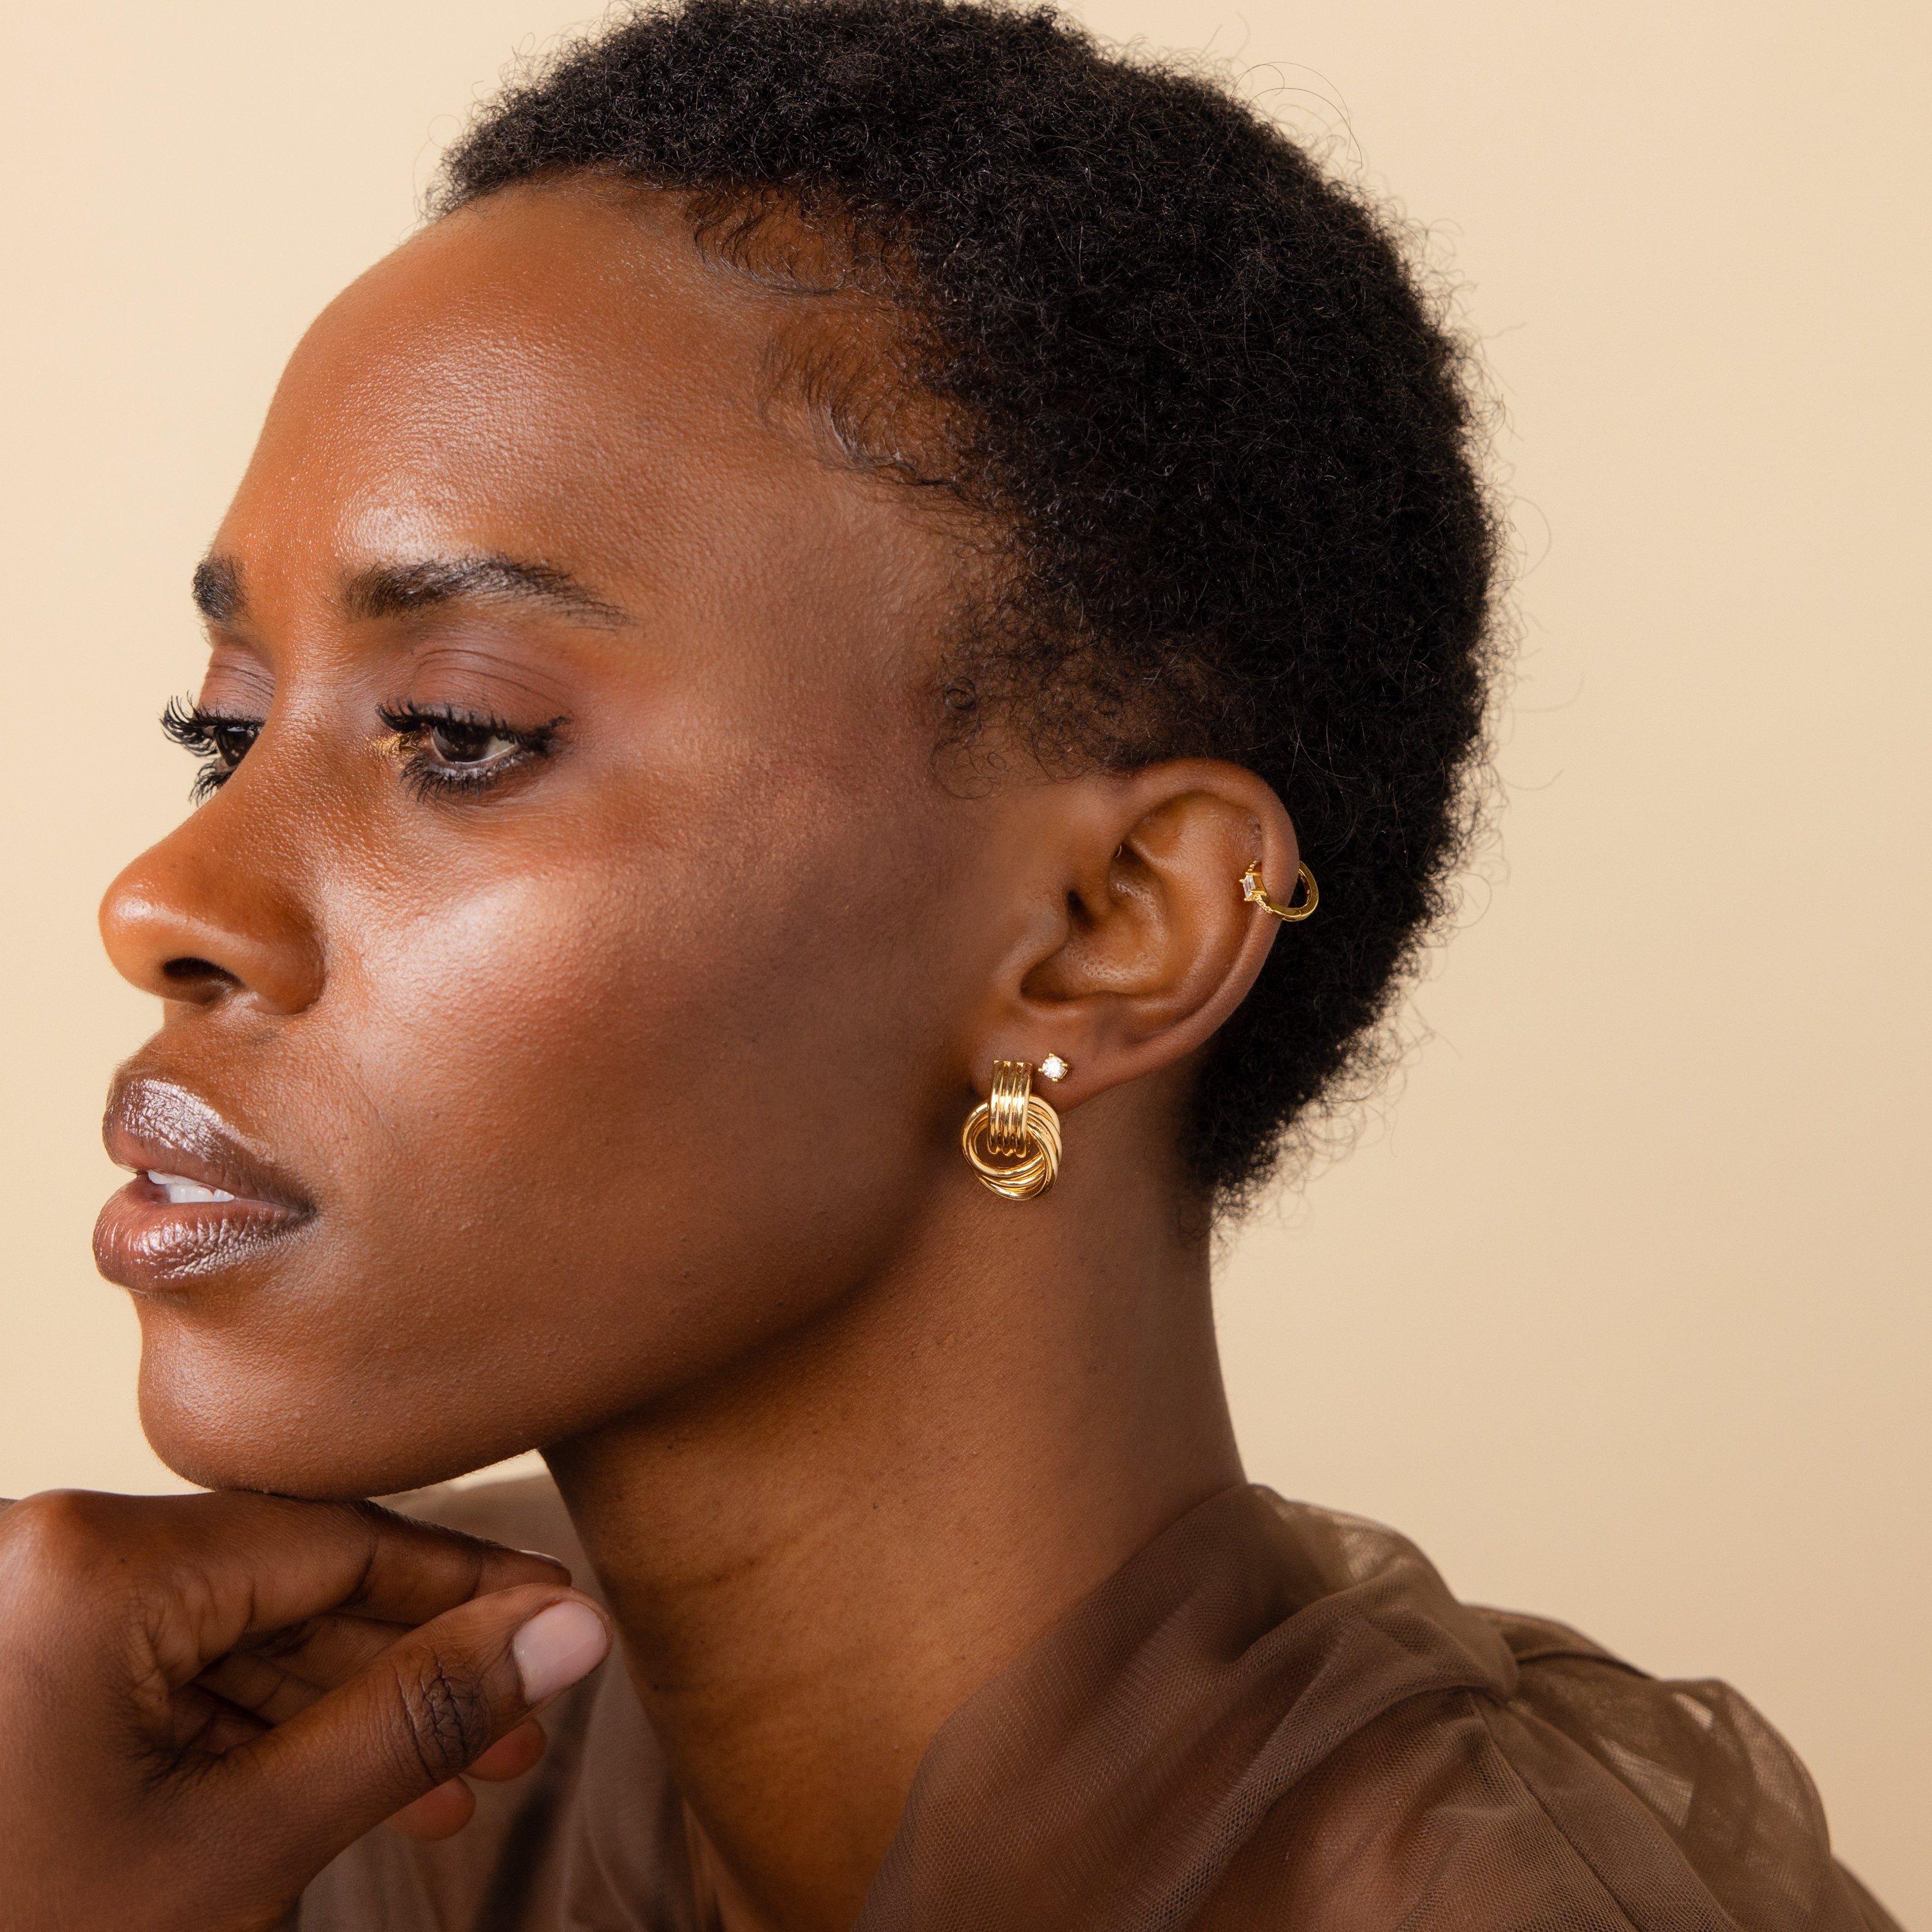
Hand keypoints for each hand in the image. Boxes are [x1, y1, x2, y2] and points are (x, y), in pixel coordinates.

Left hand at [0, 1487, 611, 1930]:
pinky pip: (156, 1673)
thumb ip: (416, 1718)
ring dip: (336, 1711)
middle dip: (407, 1672)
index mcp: (95, 1561)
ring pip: (226, 1634)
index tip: (567, 1625)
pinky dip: (247, 1731)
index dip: (470, 1592)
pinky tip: (336, 1787)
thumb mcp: (244, 1844)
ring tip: (449, 1784)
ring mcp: (18, 1607)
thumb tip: (567, 1637)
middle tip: (519, 1734)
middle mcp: (46, 1550)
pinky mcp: (6, 1666)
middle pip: (286, 1584)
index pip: (340, 1540)